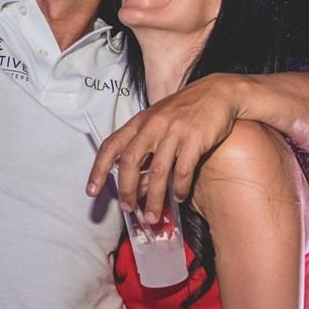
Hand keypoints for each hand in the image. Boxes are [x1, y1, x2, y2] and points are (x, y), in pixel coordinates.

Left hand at [86, 73, 238, 221]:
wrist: (217, 92)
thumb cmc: (185, 110)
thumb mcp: (159, 123)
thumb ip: (146, 149)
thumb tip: (138, 185)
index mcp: (139, 122)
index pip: (111, 145)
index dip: (98, 169)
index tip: (92, 190)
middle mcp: (153, 125)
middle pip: (130, 161)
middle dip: (126, 189)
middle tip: (128, 208)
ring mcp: (174, 131)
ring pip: (158, 172)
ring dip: (154, 199)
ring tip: (153, 216)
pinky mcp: (195, 138)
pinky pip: (183, 170)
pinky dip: (179, 189)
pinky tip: (179, 198)